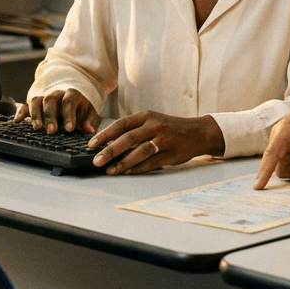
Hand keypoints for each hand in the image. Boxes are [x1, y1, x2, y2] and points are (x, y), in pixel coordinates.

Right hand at [14, 89, 99, 133]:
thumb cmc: (81, 110)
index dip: (69, 114)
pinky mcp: (33, 105)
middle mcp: (56, 95)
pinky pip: (24, 105)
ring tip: (37, 128)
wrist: (71, 102)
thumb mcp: (90, 114)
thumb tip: (89, 130)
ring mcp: (43, 99)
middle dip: (50, 115)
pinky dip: (20, 112)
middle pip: (50, 100)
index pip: (69, 101)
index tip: (69, 129)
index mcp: (71, 95)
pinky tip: (17, 121)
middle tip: (52, 131)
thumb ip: (90, 121)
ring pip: (36, 101)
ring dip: (36, 114)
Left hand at [87, 111, 224, 174]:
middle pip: (129, 138)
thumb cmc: (169, 127)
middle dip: (110, 150)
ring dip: (123, 162)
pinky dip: (137, 168)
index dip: (105, 134)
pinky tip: (127, 172)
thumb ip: (134, 130)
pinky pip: (151, 163)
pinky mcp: (171, 154)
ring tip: (110, 170)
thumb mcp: (152, 121)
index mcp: (147, 116)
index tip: (91, 144)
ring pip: (140, 152)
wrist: (197, 132)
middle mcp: (155, 126)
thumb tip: (108, 144)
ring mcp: (164, 140)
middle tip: (96, 160)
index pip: (122, 124)